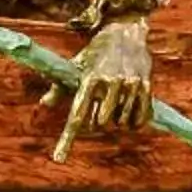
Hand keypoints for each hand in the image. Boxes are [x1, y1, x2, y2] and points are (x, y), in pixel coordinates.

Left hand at [49, 17, 153, 161]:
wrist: (124, 33)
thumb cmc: (95, 54)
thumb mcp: (75, 66)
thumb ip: (60, 87)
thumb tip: (45, 104)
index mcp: (88, 80)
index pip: (76, 116)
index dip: (67, 139)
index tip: (59, 158)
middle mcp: (109, 82)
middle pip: (100, 123)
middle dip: (98, 122)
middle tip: (99, 109)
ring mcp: (129, 84)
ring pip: (121, 122)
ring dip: (117, 121)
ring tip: (115, 106)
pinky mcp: (145, 85)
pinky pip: (140, 118)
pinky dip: (135, 122)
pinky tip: (131, 115)